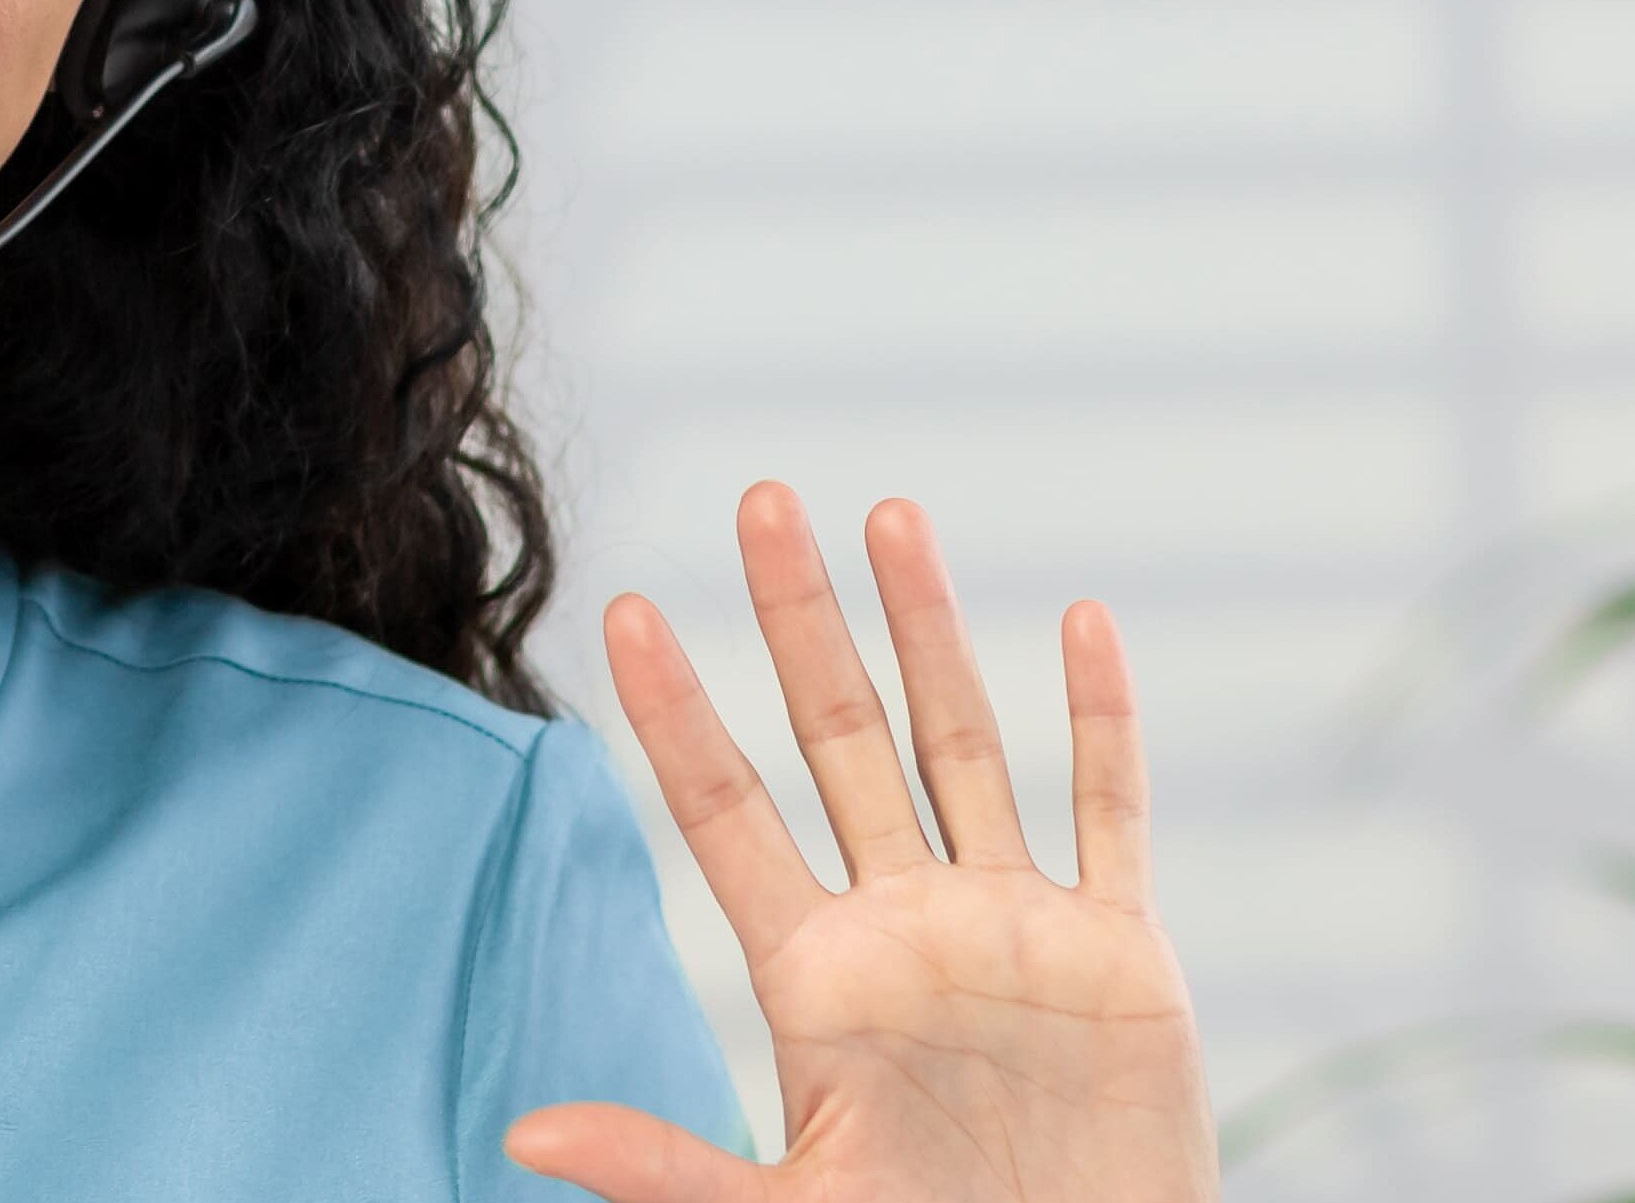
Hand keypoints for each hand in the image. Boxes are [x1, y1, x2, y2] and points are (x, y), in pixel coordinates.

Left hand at [507, 488, 1215, 1202]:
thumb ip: (665, 1167)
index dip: (675, 711)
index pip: (723, 812)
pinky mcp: (1116, 950)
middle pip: (838, 738)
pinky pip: (1110, 811)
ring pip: (961, 742)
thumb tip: (518, 1133)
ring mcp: (1010, 924)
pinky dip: (1100, 719)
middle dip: (799, 620)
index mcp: (814, 979)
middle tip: (760, 498)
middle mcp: (903, 926)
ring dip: (930, 629)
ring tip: (889, 512)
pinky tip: (1078, 621)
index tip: (624, 607)